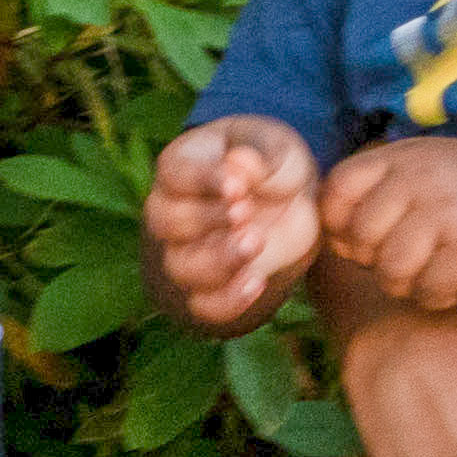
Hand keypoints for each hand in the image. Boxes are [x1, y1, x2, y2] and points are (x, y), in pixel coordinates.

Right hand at [148, 116, 325, 333]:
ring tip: (256, 241)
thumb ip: (263, 155)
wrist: (291, 211)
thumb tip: (238, 163)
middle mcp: (172, 211)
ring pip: (180, 268)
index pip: (175, 173)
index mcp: (184, 166)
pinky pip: (203, 306)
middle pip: (165, 221)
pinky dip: (227, 300)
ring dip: (217, 259)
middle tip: (246, 211)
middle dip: (206, 218)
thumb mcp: (280, 149)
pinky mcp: (206, 290)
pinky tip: (258, 282)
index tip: (236, 185)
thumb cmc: (274, 169)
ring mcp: (185, 254)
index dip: (202, 180)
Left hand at [319, 135, 456, 313]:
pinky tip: (449, 288)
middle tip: (397, 261)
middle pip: (362, 237)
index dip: (336, 223)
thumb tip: (335, 240)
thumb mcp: (419, 162)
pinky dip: (434, 297)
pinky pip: (431, 288)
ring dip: (402, 284)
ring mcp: (450, 214)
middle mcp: (422, 180)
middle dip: (372, 260)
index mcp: (401, 157)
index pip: (337, 189)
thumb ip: (375, 188)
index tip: (357, 236)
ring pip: (393, 268)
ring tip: (421, 278)